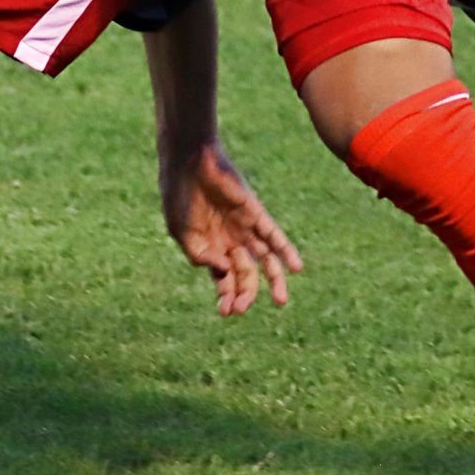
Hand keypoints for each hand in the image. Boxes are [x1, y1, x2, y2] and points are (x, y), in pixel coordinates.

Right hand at [162, 139, 302, 316]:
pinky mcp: (255, 213)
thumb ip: (199, 255)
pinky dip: (285, 251)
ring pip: (265, 259)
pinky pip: (274, 235)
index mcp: (210, 248)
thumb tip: (222, 271)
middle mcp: (230, 240)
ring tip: (280, 301)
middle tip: (243, 309)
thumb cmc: (179, 196)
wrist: (188, 163)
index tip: (226, 312)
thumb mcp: (181, 232)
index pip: (224, 279)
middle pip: (245, 274)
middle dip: (245, 293)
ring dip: (274, 280)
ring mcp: (244, 227)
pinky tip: (295, 268)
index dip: (225, 296)